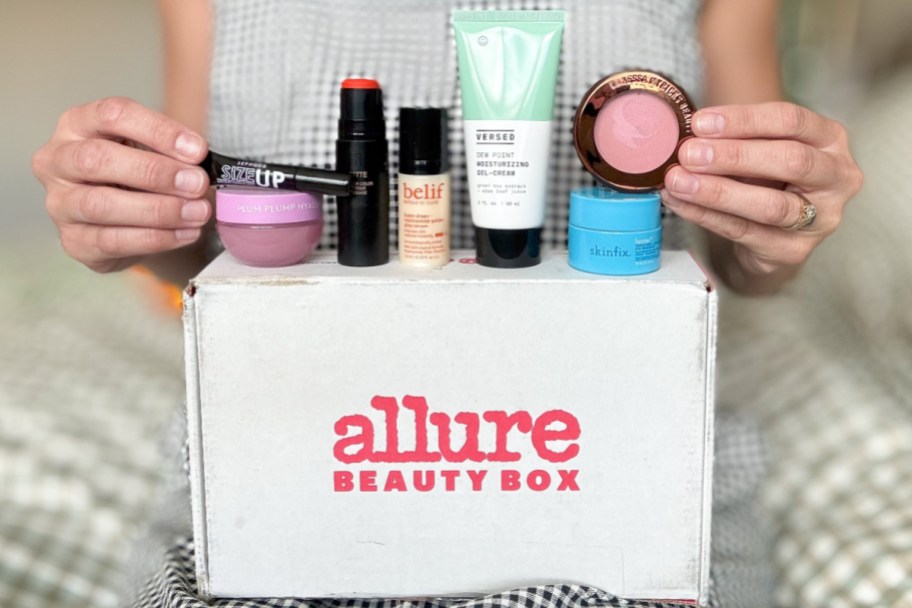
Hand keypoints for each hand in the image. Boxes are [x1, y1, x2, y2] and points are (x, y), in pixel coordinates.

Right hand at [32, 97, 210, 272]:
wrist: (126, 224)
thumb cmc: (138, 176)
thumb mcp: (153, 151)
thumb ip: (173, 152)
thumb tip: (200, 165)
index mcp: (78, 124)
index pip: (112, 114)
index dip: (158, 131)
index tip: (197, 150)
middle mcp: (58, 160)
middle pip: (98, 158)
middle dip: (155, 172)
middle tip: (197, 183)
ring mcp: (59, 203)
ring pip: (101, 204)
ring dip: (158, 210)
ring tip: (197, 212)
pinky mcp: (73, 241)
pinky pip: (111, 241)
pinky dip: (155, 238)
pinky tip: (185, 233)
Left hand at [662, 102, 862, 290]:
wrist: (776, 234)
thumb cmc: (770, 179)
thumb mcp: (762, 149)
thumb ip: (736, 139)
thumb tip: (688, 135)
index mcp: (830, 139)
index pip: (792, 120)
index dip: (744, 120)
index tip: (702, 123)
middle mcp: (837, 176)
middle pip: (790, 160)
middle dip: (733, 156)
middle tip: (689, 154)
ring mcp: (822, 218)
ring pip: (770, 205)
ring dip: (717, 192)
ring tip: (679, 181)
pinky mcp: (794, 250)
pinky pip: (745, 231)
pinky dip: (707, 215)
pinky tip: (681, 203)